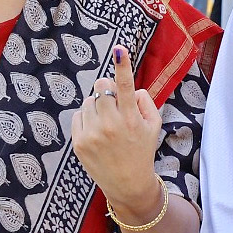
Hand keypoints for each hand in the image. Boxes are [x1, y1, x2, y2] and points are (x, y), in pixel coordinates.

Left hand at [71, 45, 163, 214]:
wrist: (127, 183)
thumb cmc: (142, 149)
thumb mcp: (154, 125)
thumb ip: (144, 101)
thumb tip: (127, 88)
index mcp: (131, 118)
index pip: (125, 85)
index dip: (122, 65)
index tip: (119, 49)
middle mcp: (110, 124)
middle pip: (100, 86)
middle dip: (106, 88)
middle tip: (114, 102)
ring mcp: (92, 134)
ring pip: (89, 101)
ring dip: (97, 106)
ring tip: (107, 124)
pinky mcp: (79, 142)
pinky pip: (79, 115)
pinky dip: (87, 118)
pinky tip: (97, 132)